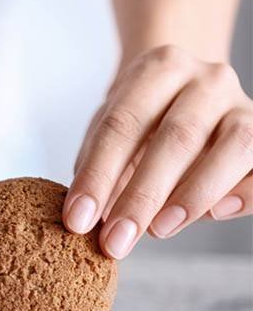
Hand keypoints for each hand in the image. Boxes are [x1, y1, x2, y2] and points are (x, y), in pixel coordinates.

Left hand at [64, 45, 252, 258]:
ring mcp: (242, 104)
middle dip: (141, 196)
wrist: (185, 93)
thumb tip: (87, 219)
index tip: (76, 220)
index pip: (121, 124)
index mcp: (158, 69)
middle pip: (177, 136)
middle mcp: (207, 79)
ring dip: (194, 195)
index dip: (97, 176)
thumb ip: (98, 168)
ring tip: (158, 230)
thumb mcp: (109, 134)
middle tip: (115, 241)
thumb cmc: (139, 122)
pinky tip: (217, 213)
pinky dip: (245, 193)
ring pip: (234, 145)